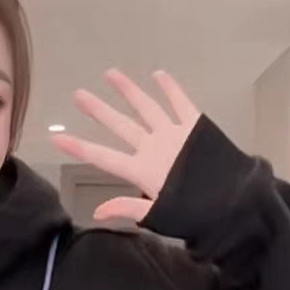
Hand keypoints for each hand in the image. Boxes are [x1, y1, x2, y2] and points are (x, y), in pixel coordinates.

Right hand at [51, 69, 200, 222]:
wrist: (231, 200)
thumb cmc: (193, 213)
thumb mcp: (158, 215)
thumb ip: (127, 208)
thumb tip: (97, 212)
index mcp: (142, 170)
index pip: (103, 158)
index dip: (78, 147)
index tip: (57, 138)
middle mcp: (153, 146)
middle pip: (120, 126)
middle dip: (98, 110)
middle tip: (78, 94)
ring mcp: (174, 133)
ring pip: (146, 107)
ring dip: (128, 90)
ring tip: (111, 74)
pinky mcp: (196, 126)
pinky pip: (180, 102)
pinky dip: (169, 87)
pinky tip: (158, 74)